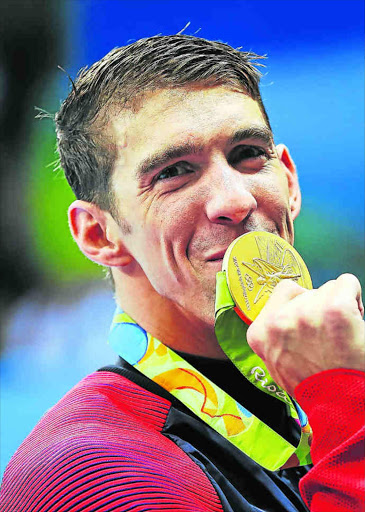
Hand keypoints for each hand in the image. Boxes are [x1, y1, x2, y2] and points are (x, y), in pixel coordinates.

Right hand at [246, 273, 364, 396]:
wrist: (340, 407)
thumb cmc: (314, 387)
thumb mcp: (276, 363)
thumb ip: (275, 336)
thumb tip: (287, 312)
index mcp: (259, 333)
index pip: (282, 293)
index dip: (300, 306)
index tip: (309, 323)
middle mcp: (278, 320)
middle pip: (306, 292)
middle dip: (319, 308)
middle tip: (328, 337)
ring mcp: (306, 313)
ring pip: (327, 289)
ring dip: (337, 305)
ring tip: (342, 336)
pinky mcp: (334, 309)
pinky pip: (347, 283)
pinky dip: (354, 297)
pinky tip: (355, 323)